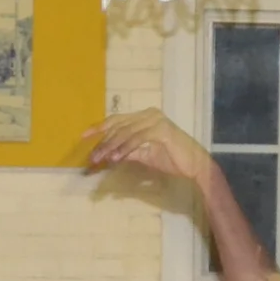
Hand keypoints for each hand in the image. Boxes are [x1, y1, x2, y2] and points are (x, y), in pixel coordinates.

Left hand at [84, 108, 212, 184]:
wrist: (195, 166)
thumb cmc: (172, 159)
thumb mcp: (144, 154)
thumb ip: (127, 151)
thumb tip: (108, 154)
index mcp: (144, 117)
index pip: (117, 120)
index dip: (99, 127)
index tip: (83, 137)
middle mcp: (149, 114)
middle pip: (119, 126)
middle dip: (102, 142)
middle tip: (92, 157)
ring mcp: (156, 120)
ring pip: (126, 132)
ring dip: (111, 147)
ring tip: (100, 160)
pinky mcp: (161, 130)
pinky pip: (137, 138)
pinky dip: (125, 148)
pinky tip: (115, 158)